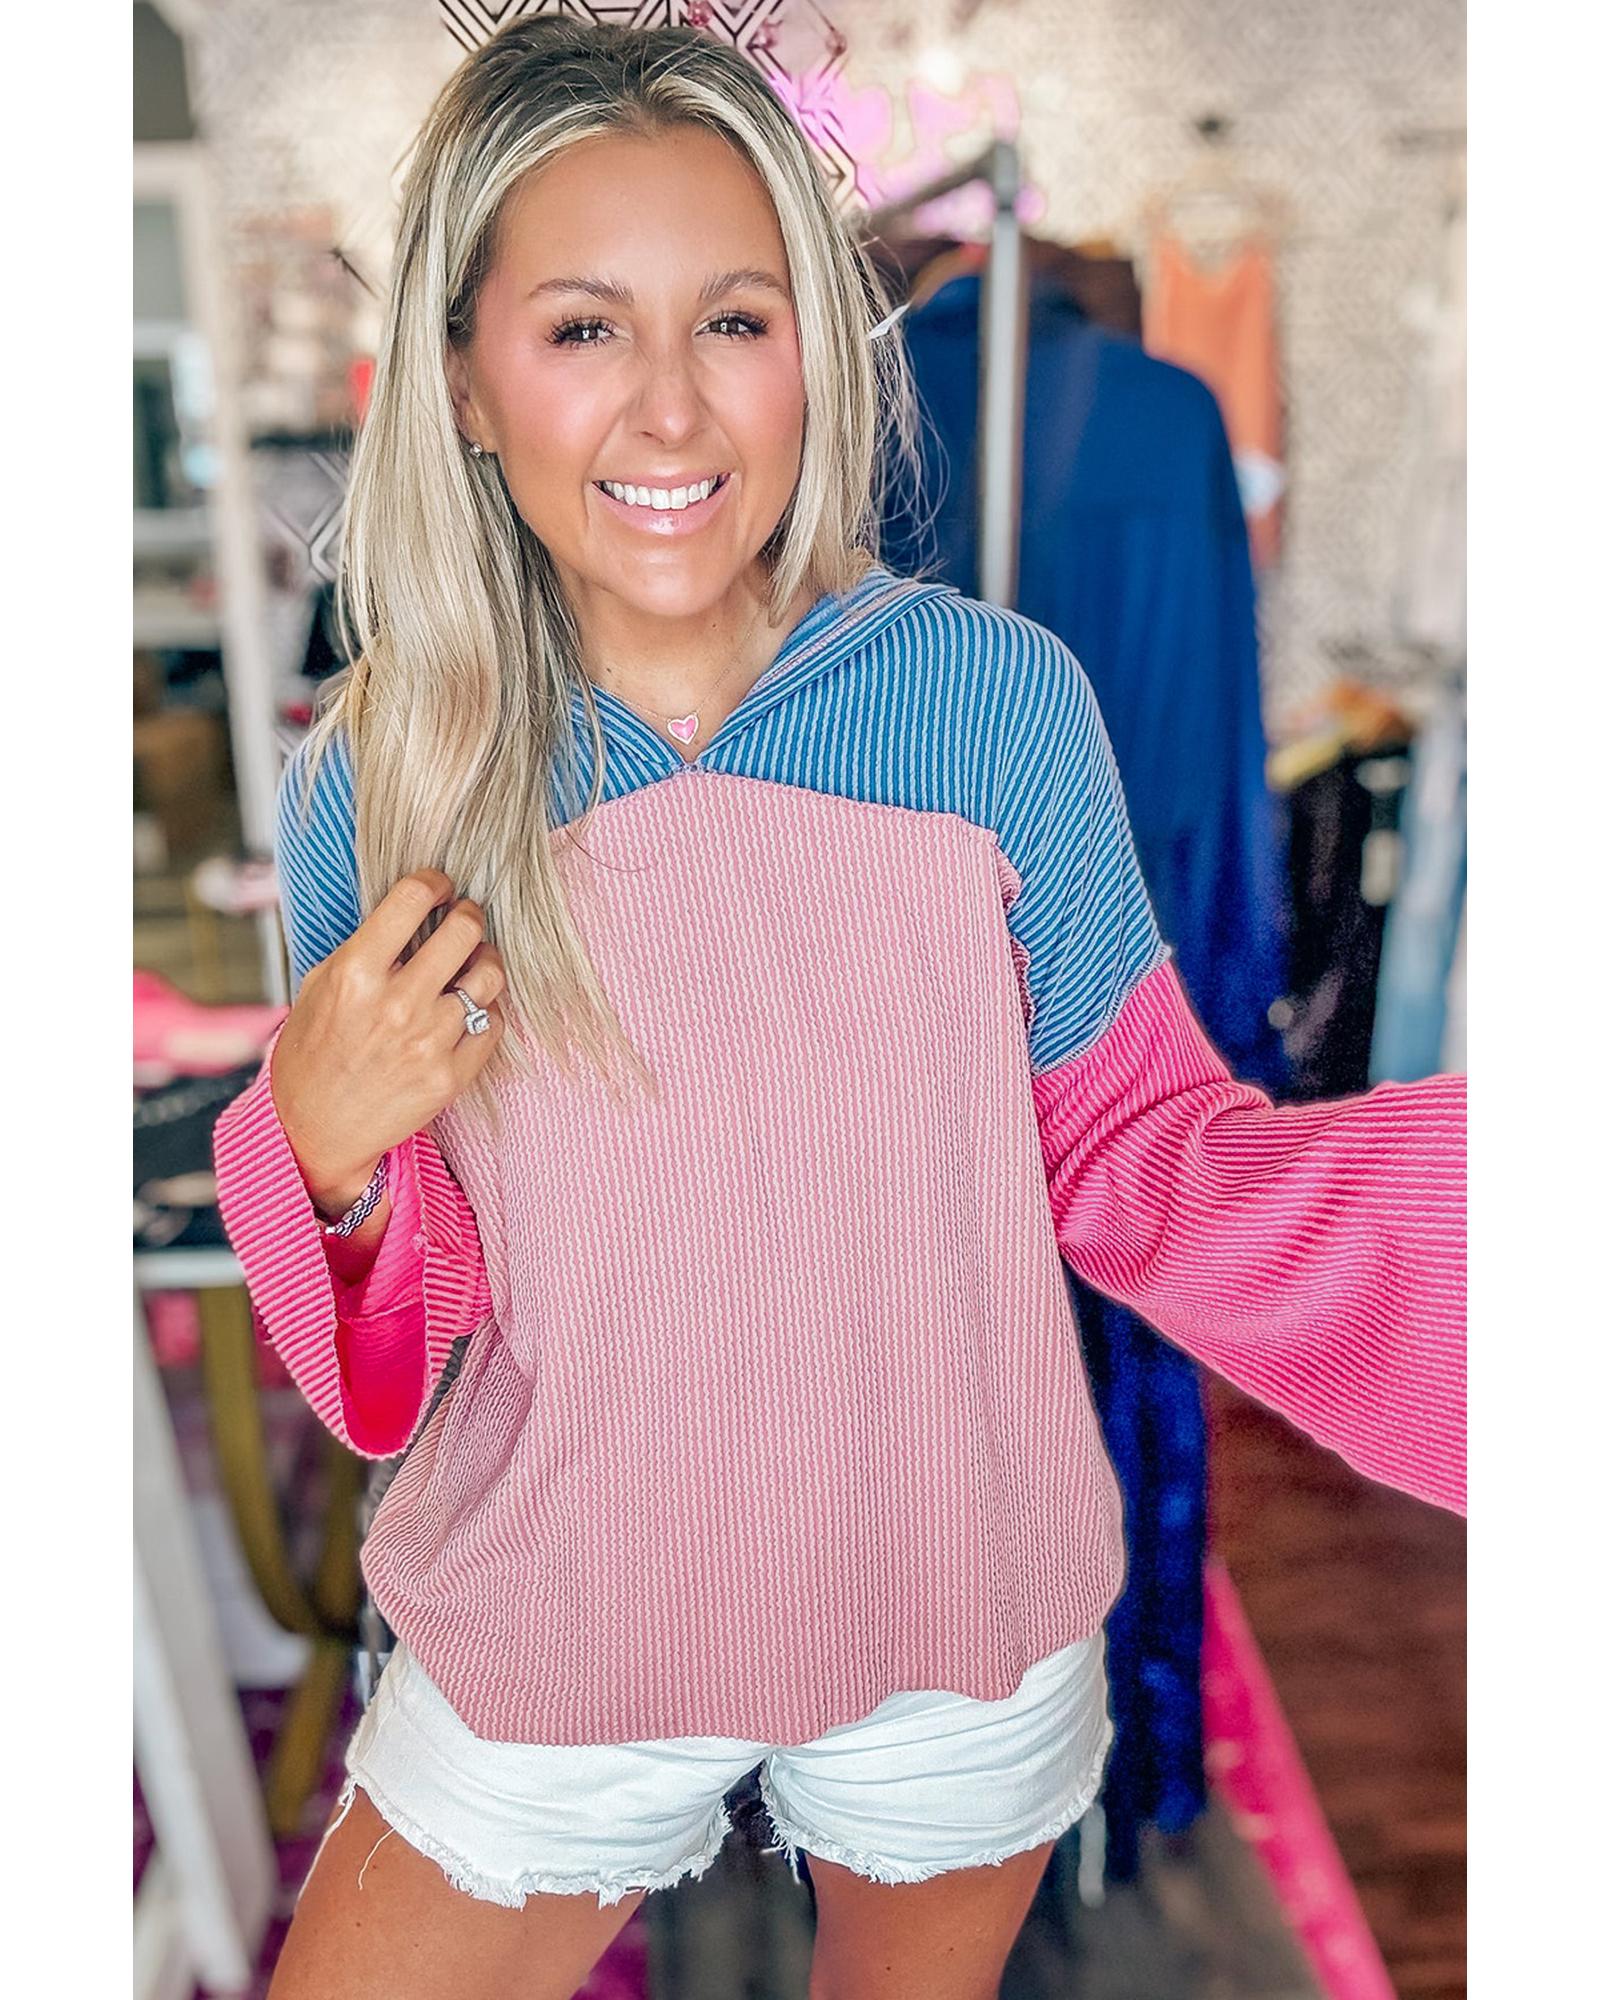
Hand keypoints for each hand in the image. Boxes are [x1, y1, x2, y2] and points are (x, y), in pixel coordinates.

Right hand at [269, 869, 507, 1205]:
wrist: (315, 1129)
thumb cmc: (315, 1051)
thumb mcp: (321, 986)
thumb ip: (367, 947)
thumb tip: (413, 908)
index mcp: (356, 973)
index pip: (411, 899)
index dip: (434, 882)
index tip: (440, 886)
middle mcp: (396, 1004)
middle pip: (465, 930)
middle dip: (469, 916)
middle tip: (466, 918)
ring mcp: (428, 1041)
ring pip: (490, 976)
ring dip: (485, 962)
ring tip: (472, 965)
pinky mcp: (451, 1075)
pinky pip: (494, 1024)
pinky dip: (487, 1012)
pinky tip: (468, 1012)